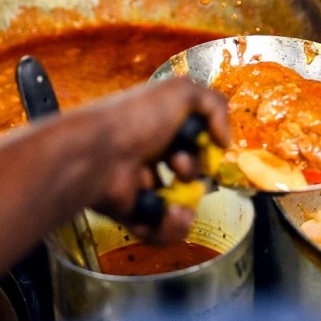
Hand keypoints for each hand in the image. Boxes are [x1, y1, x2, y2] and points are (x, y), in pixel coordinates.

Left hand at [71, 78, 229, 242]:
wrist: (96, 152)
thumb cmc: (135, 118)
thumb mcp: (181, 91)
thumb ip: (214, 105)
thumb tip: (224, 140)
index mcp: (160, 123)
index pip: (193, 137)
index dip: (205, 144)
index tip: (210, 145)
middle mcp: (150, 152)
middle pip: (188, 171)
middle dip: (194, 170)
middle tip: (180, 164)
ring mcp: (141, 184)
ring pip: (178, 203)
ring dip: (188, 204)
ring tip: (180, 198)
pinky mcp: (132, 212)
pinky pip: (161, 229)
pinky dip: (172, 226)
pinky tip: (174, 213)